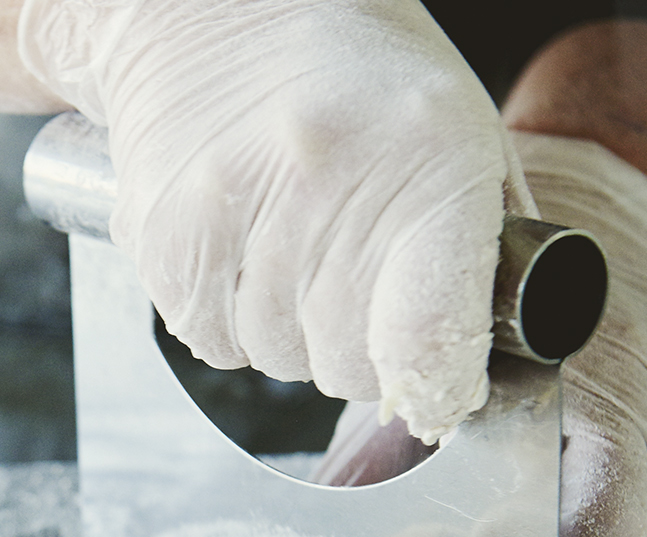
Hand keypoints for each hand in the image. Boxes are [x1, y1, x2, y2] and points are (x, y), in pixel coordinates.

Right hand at [15, 0, 528, 442]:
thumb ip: (480, 250)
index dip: (436, 387)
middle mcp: (324, 183)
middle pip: (349, 368)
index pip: (430, 343)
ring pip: (278, 362)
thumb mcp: (457, 130)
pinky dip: (234, 320)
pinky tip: (244, 253)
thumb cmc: (351, 70)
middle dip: (359, 347)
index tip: (438, 390)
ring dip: (292, 331)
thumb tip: (476, 367)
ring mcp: (233, 213)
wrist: (210, 9)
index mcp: (427, 156)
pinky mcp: (166, 241)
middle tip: (354, 275)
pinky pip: (213, 344)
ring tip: (292, 245)